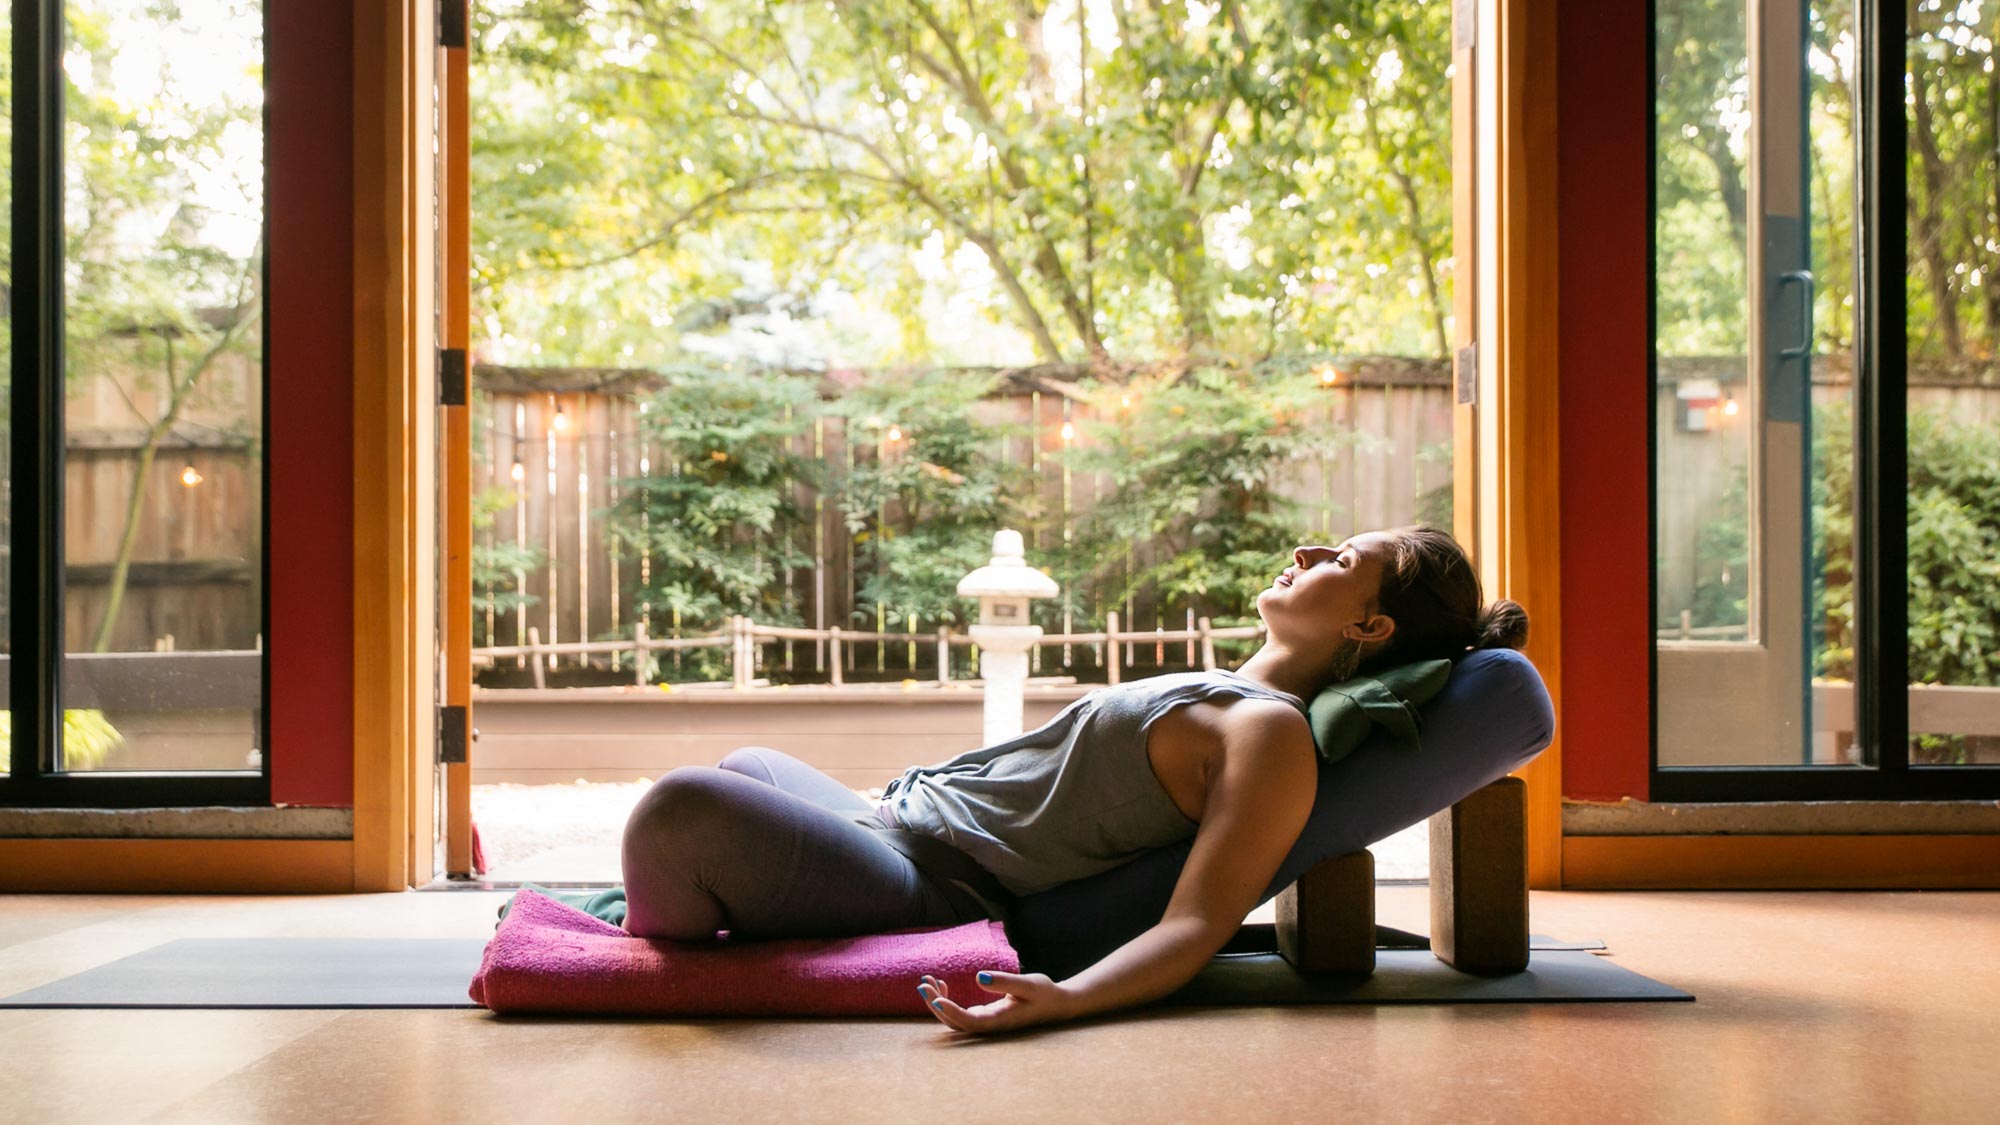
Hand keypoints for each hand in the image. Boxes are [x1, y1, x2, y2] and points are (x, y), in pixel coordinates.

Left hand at [916, 970, 1071, 1034]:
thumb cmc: (1043, 993)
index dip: (950, 1013)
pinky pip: (959, 1013)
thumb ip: (1003, 981)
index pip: (970, 1022)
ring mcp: (986, 1022)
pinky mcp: (984, 1016)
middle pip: (956, 1022)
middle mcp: (990, 1025)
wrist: (1056, 1003)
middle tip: (922, 984)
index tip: (935, 999)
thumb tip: (978, 977)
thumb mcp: (1027, 984)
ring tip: (926, 981)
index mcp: (1000, 1021)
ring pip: (954, 1019)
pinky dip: (946, 1000)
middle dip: (936, 1004)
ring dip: (938, 1002)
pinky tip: (941, 984)